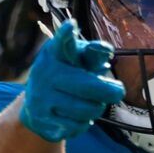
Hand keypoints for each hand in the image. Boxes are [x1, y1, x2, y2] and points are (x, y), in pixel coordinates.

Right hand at [18, 21, 125, 142]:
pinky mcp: (43, 121)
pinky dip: (84, 123)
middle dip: (109, 91)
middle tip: (118, 91)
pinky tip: (77, 117)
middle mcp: (44, 73)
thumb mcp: (77, 60)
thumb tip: (105, 50)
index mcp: (54, 53)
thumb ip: (92, 55)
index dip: (66, 35)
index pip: (62, 43)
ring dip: (96, 108)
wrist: (35, 106)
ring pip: (87, 109)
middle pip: (88, 86)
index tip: (71, 26)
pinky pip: (78, 126)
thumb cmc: (66, 76)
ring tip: (92, 103)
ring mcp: (41, 98)